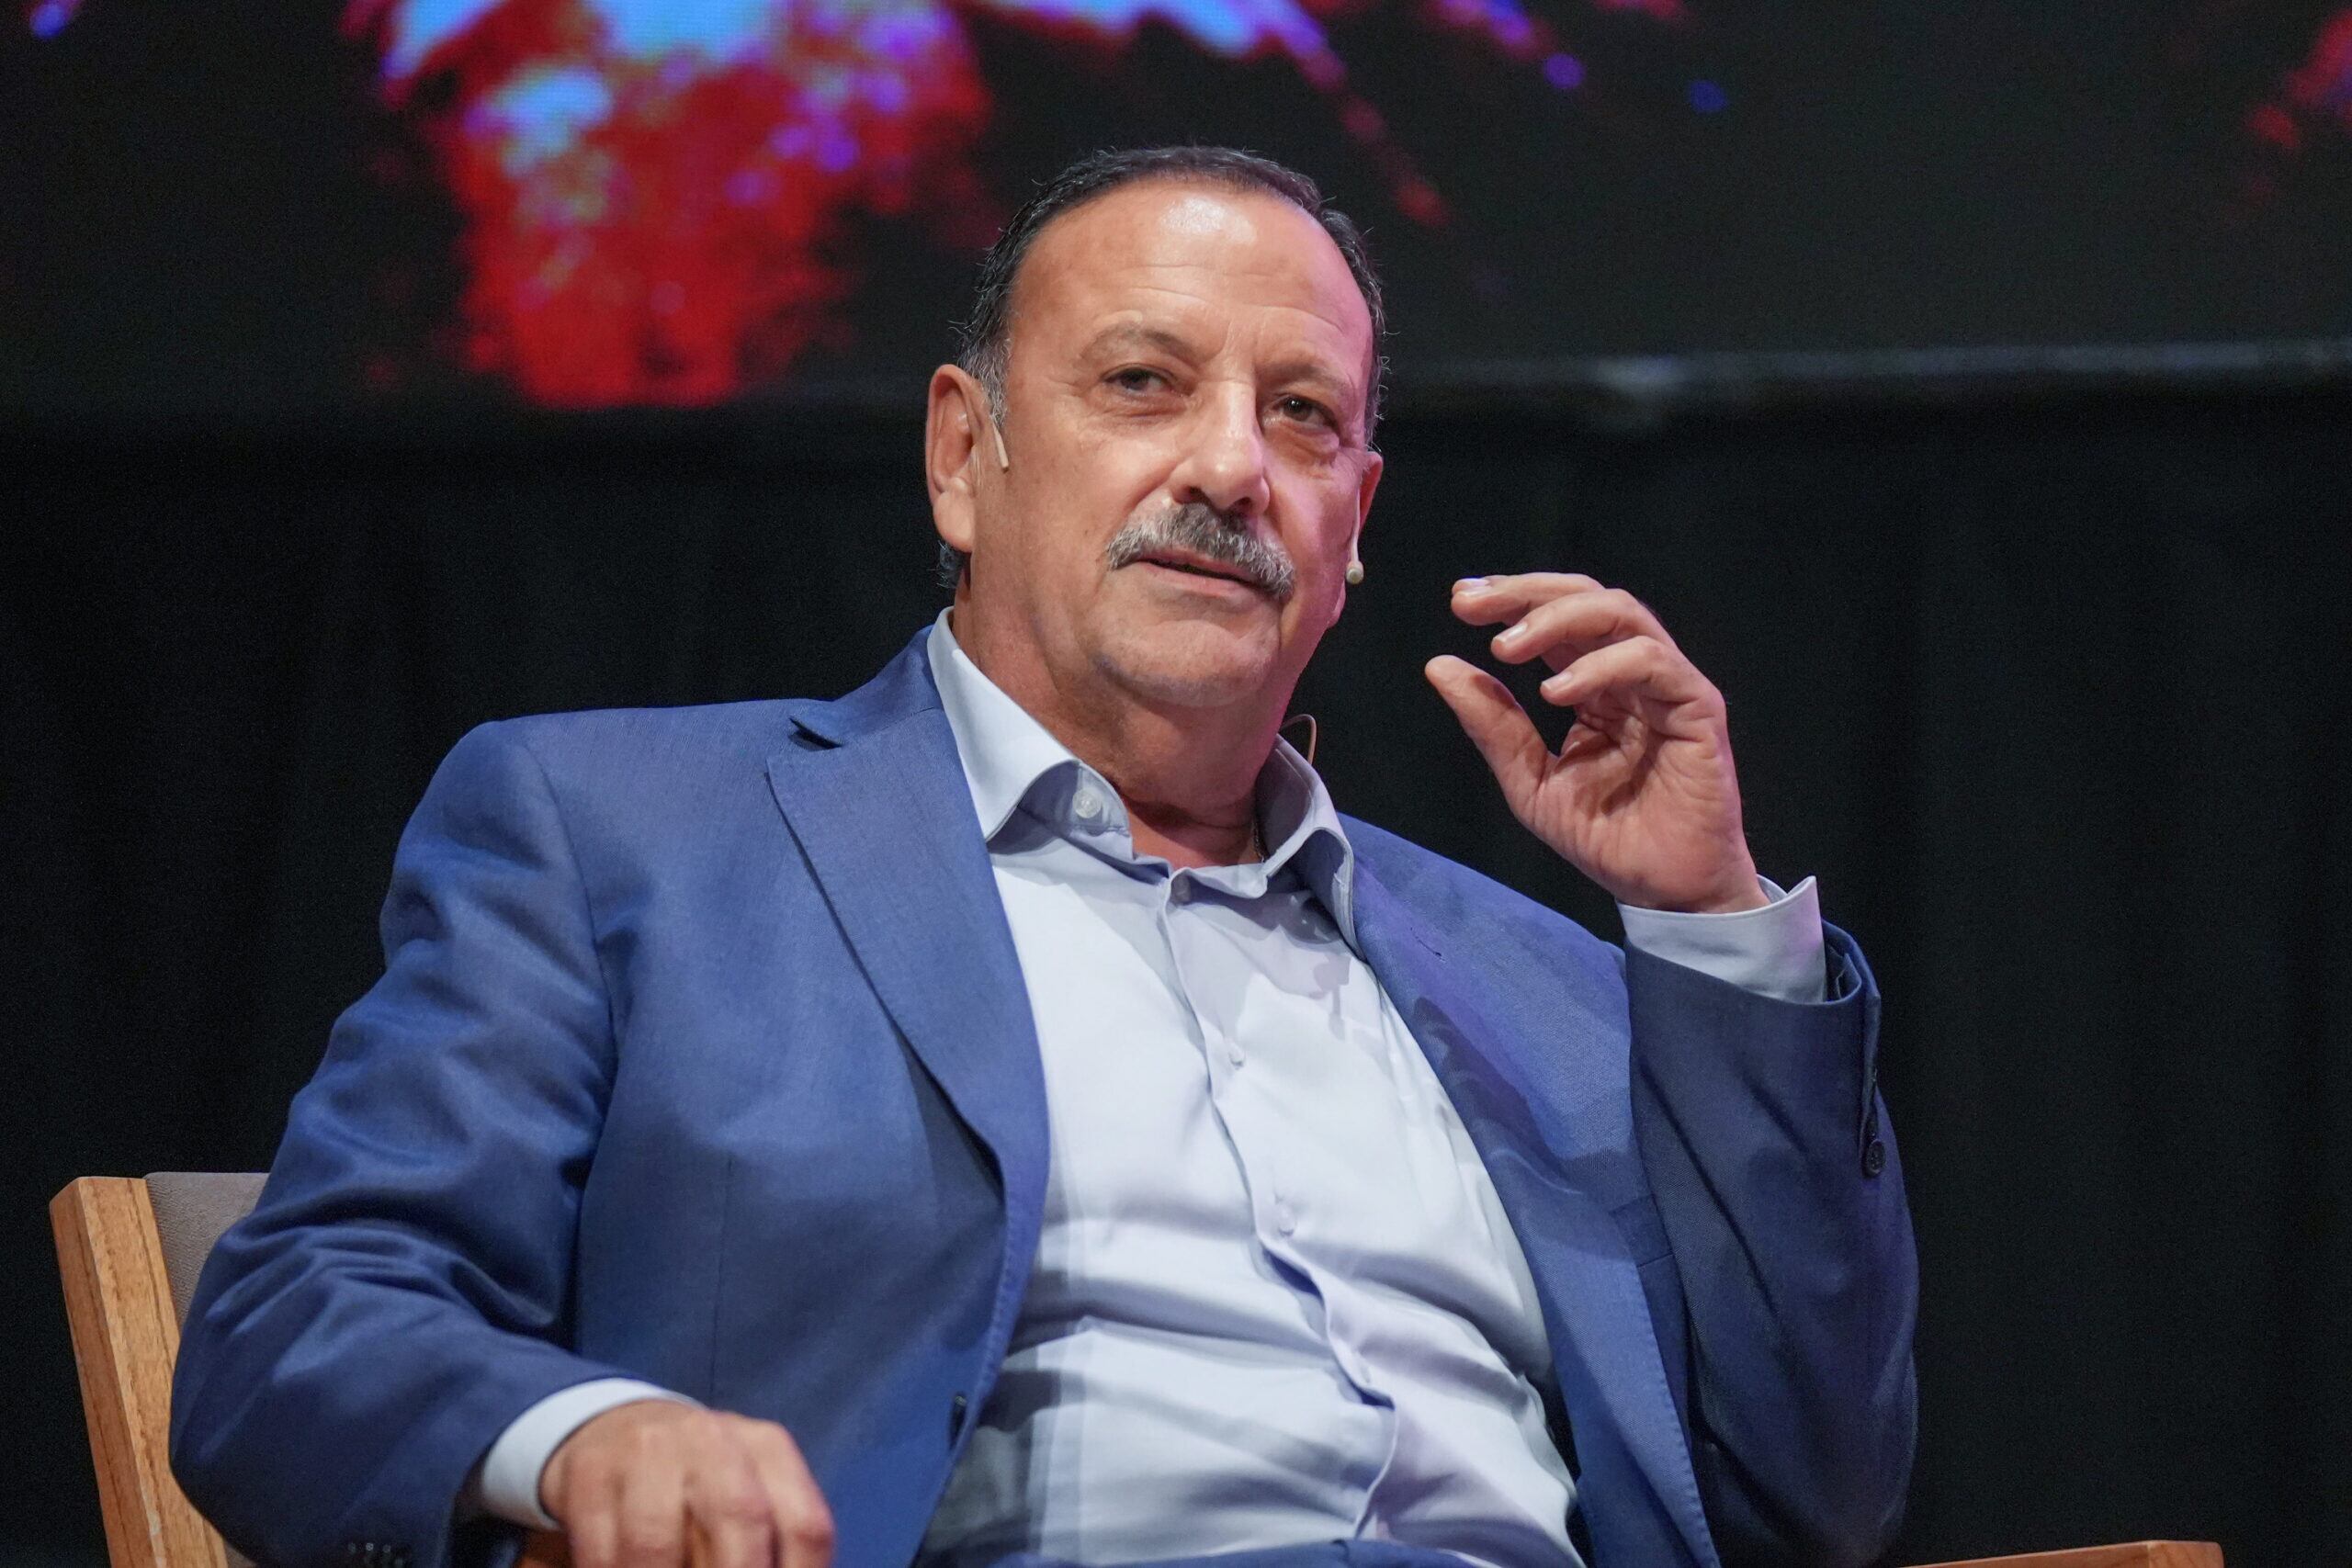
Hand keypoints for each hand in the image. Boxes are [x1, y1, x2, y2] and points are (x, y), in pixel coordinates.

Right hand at [541, 1401, 833, 1567]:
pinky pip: (602, 1550)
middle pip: (741, 1518)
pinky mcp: (590, 1470)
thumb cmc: (696, 1485)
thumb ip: (767, 1548)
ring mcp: (649, 1449)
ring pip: (656, 1540)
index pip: (805, 1525)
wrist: (617, 1427)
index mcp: (767, 1449)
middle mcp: (714, 1439)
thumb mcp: (744, 1499)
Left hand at [1426, 573, 1765, 913]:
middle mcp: (1632, 673)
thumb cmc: (1606, 834)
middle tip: (1471, 605)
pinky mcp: (1697, 707)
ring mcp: (1668, 685)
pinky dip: (1600, 666)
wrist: (1664, 889)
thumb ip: (1493, 725)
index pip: (1555, 619)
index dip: (1510, 598)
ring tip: (1506, 647)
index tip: (1460, 600)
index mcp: (1595, 683)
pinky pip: (1652, 662)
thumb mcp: (1529, 781)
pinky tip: (1555, 692)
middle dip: (1525, 593)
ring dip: (1556, 619)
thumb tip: (1440, 666)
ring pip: (1620, 614)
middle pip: (1586, 598)